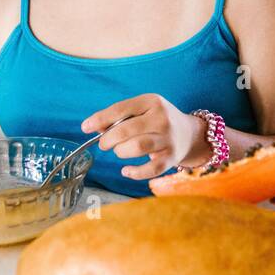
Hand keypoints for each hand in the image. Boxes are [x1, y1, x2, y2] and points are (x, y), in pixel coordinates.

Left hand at [82, 94, 206, 180]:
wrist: (189, 134)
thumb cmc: (157, 121)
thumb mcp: (142, 110)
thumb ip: (118, 117)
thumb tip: (92, 127)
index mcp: (152, 102)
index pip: (121, 108)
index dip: (100, 119)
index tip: (85, 127)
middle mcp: (162, 118)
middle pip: (127, 130)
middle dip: (108, 139)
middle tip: (105, 144)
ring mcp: (168, 139)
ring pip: (138, 147)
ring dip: (121, 152)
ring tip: (120, 152)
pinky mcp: (171, 158)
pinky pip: (150, 169)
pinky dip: (134, 173)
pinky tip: (126, 170)